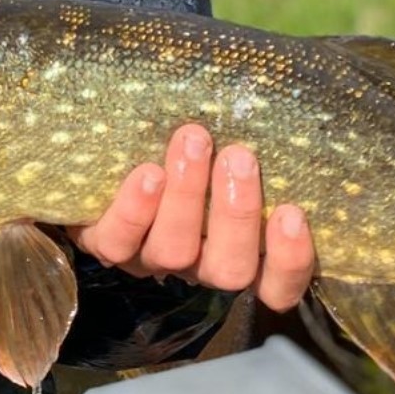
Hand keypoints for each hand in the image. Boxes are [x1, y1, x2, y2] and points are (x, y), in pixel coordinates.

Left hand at [67, 124, 315, 312]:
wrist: (102, 161)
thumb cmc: (186, 148)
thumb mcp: (226, 150)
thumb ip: (254, 148)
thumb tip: (289, 108)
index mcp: (238, 250)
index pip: (277, 285)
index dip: (290, 261)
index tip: (292, 214)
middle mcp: (198, 263)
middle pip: (229, 269)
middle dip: (237, 214)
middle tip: (238, 156)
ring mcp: (150, 258)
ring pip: (175, 251)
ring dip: (187, 197)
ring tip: (192, 142)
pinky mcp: (105, 244)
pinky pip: (118, 243)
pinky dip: (135, 209)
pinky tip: (148, 173)